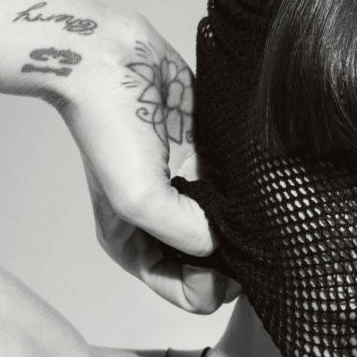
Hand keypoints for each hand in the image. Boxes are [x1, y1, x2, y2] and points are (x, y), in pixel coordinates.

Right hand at [52, 10, 240, 313]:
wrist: (110, 60)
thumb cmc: (111, 130)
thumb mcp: (140, 201)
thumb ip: (186, 234)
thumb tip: (224, 242)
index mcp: (137, 248)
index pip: (186, 296)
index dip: (208, 289)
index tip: (216, 264)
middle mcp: (163, 231)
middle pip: (212, 274)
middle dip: (227, 267)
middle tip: (235, 240)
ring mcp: (188, 201)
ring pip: (229, 241)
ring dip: (239, 235)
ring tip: (238, 213)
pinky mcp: (208, 169)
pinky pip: (237, 201)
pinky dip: (246, 203)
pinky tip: (245, 191)